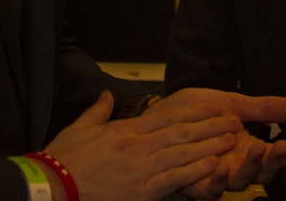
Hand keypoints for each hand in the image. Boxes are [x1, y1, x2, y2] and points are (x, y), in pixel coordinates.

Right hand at [42, 90, 240, 200]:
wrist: (53, 187)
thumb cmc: (64, 159)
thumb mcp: (80, 127)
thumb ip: (98, 111)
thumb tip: (106, 95)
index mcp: (124, 131)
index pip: (166, 116)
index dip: (193, 111)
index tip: (212, 105)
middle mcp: (137, 147)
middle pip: (180, 132)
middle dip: (209, 126)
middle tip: (233, 119)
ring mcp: (140, 169)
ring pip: (182, 153)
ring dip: (209, 145)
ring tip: (230, 138)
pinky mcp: (141, 192)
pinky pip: (173, 179)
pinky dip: (194, 172)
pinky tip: (212, 165)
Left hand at [150, 89, 285, 198]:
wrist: (164, 112)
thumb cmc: (198, 111)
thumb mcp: (234, 104)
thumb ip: (264, 108)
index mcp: (248, 150)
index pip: (276, 158)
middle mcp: (236, 166)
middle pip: (263, 174)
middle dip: (275, 161)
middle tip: (284, 146)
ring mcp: (217, 176)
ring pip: (240, 183)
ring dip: (251, 168)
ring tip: (258, 149)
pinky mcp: (196, 182)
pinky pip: (210, 190)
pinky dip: (218, 181)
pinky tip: (222, 167)